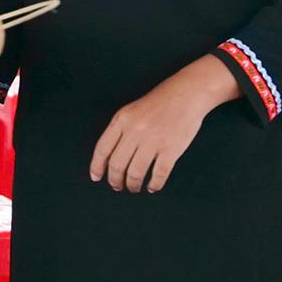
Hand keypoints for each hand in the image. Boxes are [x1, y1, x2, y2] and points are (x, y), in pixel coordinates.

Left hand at [89, 54, 238, 193]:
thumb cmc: (158, 103)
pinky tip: (152, 187)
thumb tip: (110, 158)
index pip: (102, 149)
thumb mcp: (131, 111)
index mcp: (121, 120)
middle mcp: (134, 131)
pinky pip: (158, 174)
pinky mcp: (171, 149)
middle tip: (117, 186)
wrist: (186, 94)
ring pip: (136, 172)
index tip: (95, 177)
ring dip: (133, 185)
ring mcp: (153, 141)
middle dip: (115, 180)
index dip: (97, 166)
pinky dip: (154, 184)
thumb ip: (120, 130)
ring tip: (134, 188)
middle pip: (117, 164)